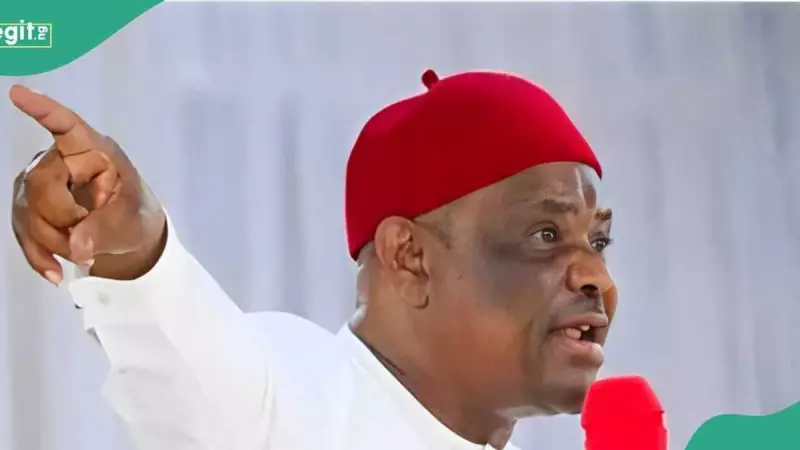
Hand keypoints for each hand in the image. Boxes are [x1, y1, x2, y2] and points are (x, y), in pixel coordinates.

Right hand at [10, 85, 166, 283]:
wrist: (126, 237)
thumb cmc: (135, 215)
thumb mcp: (133, 221)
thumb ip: (107, 229)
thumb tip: (78, 246)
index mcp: (92, 151)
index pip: (66, 126)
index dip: (44, 111)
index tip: (18, 93)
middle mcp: (61, 162)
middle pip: (41, 185)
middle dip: (63, 220)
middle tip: (89, 240)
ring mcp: (39, 184)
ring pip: (27, 212)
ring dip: (55, 241)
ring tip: (86, 254)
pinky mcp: (28, 208)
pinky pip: (23, 232)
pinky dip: (39, 256)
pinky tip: (55, 274)